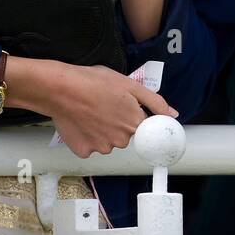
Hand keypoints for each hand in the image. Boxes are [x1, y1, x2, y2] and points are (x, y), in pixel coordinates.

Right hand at [21, 61, 177, 158]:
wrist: (62, 89)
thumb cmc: (95, 82)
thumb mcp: (131, 85)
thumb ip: (155, 102)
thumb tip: (173, 115)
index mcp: (135, 123)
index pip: (142, 126)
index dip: (133, 115)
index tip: (122, 110)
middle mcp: (121, 140)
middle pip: (125, 134)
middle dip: (118, 122)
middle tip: (105, 105)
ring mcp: (101, 148)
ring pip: (108, 141)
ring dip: (102, 130)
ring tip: (91, 112)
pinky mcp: (84, 152)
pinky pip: (90, 147)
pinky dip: (87, 137)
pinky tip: (81, 122)